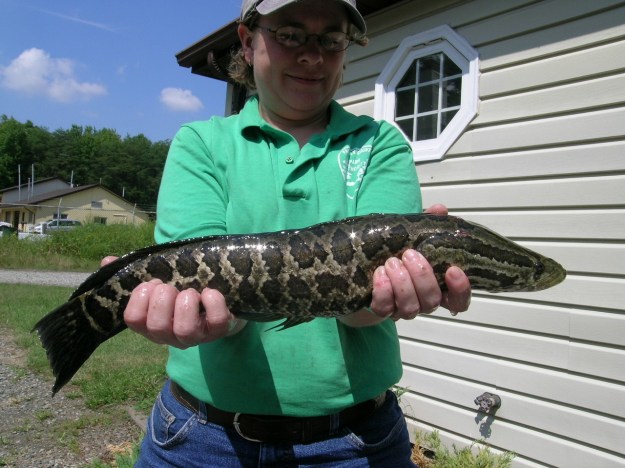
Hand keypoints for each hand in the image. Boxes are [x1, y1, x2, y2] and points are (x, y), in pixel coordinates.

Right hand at [100, 257, 245, 347]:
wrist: (219, 300)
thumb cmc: (181, 291)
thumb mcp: (158, 282)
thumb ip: (134, 272)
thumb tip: (108, 261)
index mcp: (150, 324)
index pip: (132, 320)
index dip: (140, 297)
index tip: (152, 283)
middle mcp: (170, 336)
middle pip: (156, 326)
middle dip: (162, 298)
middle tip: (170, 287)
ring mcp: (195, 337)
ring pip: (184, 329)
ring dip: (186, 302)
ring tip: (190, 292)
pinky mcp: (219, 332)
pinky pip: (217, 321)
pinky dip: (213, 302)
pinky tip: (210, 292)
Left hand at [368, 204, 471, 319]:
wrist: (362, 270)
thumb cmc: (395, 253)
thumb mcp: (411, 237)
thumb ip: (428, 226)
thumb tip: (440, 209)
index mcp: (436, 287)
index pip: (459, 300)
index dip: (460, 289)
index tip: (453, 270)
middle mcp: (422, 302)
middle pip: (432, 301)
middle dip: (422, 277)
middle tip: (409, 254)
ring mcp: (401, 309)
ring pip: (410, 307)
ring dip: (402, 283)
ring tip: (391, 261)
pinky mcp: (381, 310)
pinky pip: (384, 308)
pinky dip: (383, 291)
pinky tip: (379, 274)